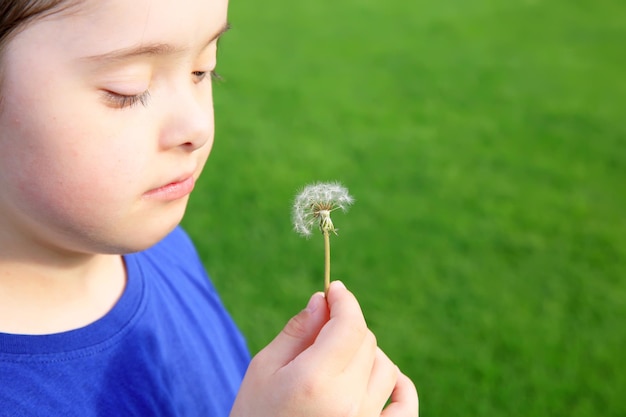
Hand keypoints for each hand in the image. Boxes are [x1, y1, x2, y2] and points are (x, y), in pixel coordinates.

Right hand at [229, 281, 418, 416]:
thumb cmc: (254, 416)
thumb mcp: (263, 370)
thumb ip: (297, 332)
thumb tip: (322, 300)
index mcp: (314, 381)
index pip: (349, 324)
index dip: (344, 300)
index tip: (334, 289)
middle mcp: (347, 402)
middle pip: (366, 341)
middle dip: (347, 326)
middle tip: (324, 328)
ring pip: (386, 367)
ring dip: (367, 354)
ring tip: (342, 358)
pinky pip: (406, 405)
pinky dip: (400, 386)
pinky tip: (386, 378)